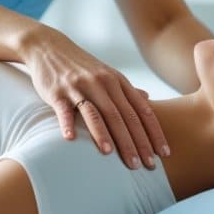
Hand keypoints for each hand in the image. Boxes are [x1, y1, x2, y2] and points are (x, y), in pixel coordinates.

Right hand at [20, 27, 168, 169]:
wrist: (49, 48)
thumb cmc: (81, 66)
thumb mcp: (107, 73)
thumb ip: (125, 89)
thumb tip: (147, 99)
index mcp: (117, 82)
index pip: (141, 110)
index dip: (153, 132)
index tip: (164, 154)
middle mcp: (102, 83)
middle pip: (122, 116)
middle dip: (134, 142)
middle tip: (144, 165)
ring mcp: (79, 87)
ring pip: (96, 113)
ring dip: (103, 135)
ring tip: (111, 155)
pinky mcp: (57, 91)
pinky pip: (64, 109)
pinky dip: (67, 123)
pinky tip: (70, 139)